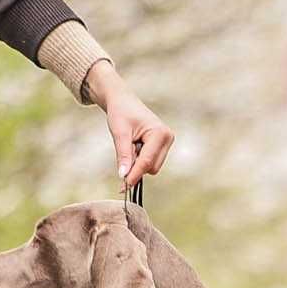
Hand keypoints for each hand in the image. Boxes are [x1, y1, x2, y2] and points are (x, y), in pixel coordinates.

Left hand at [87, 61, 174, 188]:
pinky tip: (134, 147)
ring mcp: (166, 143)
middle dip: (136, 166)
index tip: (124, 186)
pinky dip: (140, 159)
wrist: (122, 101)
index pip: (147, 161)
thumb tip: (124, 175)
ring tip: (130, 145)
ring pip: (152, 166)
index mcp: (160, 133)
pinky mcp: (162, 146)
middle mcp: (167, 138)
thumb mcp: (119, 133)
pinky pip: (151, 162)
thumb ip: (123, 155)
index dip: (135, 174)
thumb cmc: (121, 112)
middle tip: (124, 150)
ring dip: (138, 162)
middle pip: (152, 167)